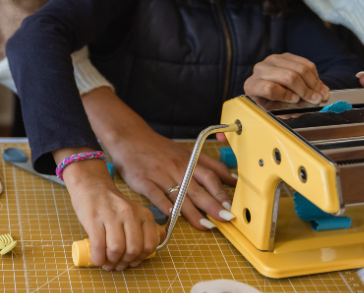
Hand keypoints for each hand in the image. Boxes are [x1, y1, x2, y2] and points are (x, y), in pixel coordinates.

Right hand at [58, 152, 163, 270]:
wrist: (91, 185)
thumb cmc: (112, 203)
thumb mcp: (136, 211)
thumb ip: (147, 227)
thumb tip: (158, 242)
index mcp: (143, 214)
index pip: (149, 245)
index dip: (140, 258)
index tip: (131, 261)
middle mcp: (129, 214)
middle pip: (133, 249)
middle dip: (125, 262)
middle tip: (118, 264)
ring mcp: (111, 216)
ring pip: (117, 249)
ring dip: (111, 261)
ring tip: (107, 262)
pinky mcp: (94, 220)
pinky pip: (98, 246)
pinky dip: (98, 258)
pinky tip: (97, 259)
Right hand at [82, 88, 235, 229]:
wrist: (129, 137)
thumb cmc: (160, 147)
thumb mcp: (188, 151)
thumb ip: (211, 165)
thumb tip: (234, 180)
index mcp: (188, 160)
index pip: (209, 176)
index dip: (221, 192)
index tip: (231, 207)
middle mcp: (176, 168)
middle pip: (197, 188)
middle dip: (212, 205)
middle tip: (225, 219)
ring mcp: (159, 174)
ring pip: (178, 195)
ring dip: (193, 212)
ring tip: (205, 226)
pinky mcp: (142, 181)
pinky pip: (155, 195)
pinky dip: (164, 206)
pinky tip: (172, 216)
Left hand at [244, 53, 329, 104]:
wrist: (269, 89)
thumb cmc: (271, 102)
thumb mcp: (275, 110)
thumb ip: (289, 108)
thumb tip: (308, 102)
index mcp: (252, 86)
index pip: (269, 88)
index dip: (285, 95)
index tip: (296, 101)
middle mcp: (260, 70)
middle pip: (288, 77)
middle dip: (306, 90)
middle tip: (317, 99)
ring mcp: (272, 60)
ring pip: (299, 69)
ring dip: (314, 83)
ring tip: (321, 94)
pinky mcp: (285, 56)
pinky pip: (305, 63)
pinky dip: (315, 75)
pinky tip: (317, 84)